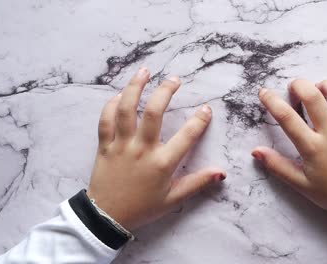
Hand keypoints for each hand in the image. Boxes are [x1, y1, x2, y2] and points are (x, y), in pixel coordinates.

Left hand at [87, 67, 225, 229]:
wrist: (107, 218)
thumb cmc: (143, 208)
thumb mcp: (173, 198)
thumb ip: (198, 183)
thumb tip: (221, 173)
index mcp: (162, 162)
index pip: (187, 136)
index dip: (200, 120)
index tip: (206, 109)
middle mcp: (142, 149)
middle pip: (154, 111)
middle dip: (166, 91)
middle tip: (175, 79)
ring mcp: (121, 145)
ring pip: (127, 109)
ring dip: (136, 87)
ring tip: (145, 71)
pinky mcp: (105, 145)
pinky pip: (106, 120)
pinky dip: (112, 105)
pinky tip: (120, 95)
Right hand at [253, 79, 326, 224]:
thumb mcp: (300, 184)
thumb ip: (277, 166)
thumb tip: (256, 151)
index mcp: (312, 147)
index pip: (287, 118)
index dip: (272, 101)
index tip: (264, 92)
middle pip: (314, 97)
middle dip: (299, 85)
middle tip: (295, 88)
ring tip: (321, 87)